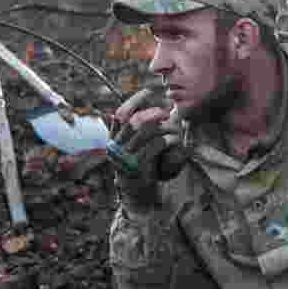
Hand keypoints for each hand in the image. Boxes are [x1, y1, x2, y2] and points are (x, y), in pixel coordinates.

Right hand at [109, 87, 182, 211]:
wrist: (136, 196)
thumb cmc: (136, 169)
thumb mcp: (127, 151)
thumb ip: (124, 134)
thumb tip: (119, 113)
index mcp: (112, 141)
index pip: (120, 115)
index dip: (134, 101)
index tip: (148, 92)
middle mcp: (115, 148)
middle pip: (134, 122)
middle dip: (152, 113)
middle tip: (166, 111)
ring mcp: (125, 157)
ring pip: (145, 132)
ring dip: (163, 127)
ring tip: (174, 126)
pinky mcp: (138, 166)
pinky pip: (154, 146)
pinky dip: (166, 140)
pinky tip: (174, 139)